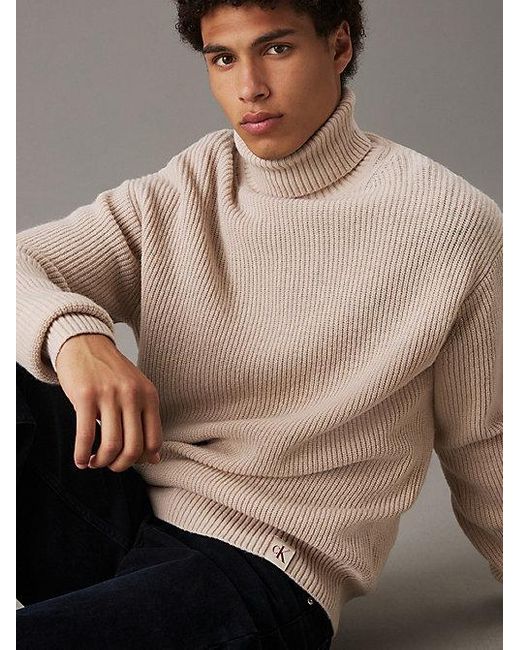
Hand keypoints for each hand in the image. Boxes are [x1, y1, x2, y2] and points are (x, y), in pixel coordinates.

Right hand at [55, 334, 162, 471]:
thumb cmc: (111, 373)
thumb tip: (155, 459)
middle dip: (120, 465)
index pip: (154, 440)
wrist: (85, 344)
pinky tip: (80, 460)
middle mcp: (133, 395)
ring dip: (101, 462)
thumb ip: (146, 422)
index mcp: (149, 396)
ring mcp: (109, 395)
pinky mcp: (85, 396)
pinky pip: (86, 436)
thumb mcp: (136, 392)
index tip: (128, 461)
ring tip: (93, 462)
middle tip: (109, 465)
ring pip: (111, 445)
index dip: (141, 459)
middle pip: (133, 447)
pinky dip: (82, 455)